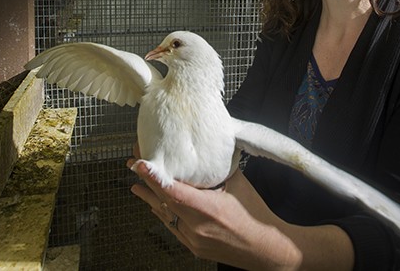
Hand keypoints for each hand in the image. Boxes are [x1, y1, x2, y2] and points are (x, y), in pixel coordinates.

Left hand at [127, 155, 301, 269]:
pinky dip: (163, 213)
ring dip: (150, 198)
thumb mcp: (238, 184)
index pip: (173, 191)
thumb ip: (218, 169)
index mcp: (208, 209)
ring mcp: (193, 239)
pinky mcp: (193, 247)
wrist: (266, 248)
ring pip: (165, 215)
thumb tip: (206, 150)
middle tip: (133, 163)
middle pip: (163, 201)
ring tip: (136, 183)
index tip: (139, 163)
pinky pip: (173, 227)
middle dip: (147, 181)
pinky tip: (154, 204)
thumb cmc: (255, 215)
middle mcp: (197, 226)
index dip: (153, 177)